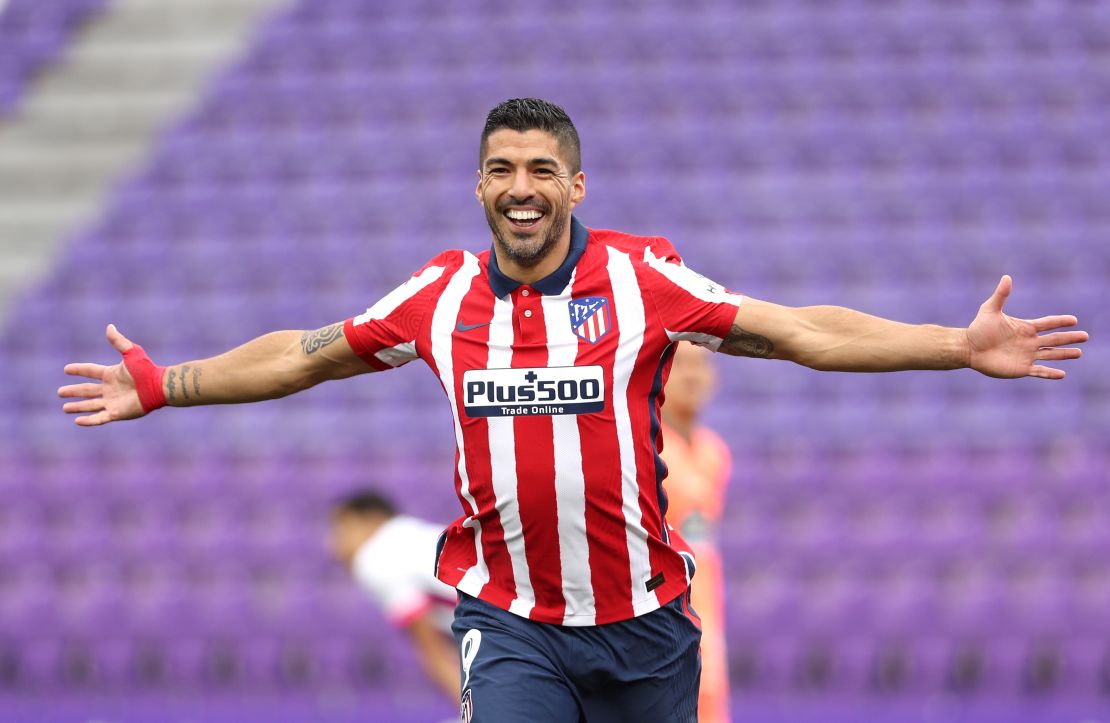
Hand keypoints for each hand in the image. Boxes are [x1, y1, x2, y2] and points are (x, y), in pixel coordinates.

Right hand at [58, 324, 148, 425]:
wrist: (158, 387)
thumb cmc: (146, 370)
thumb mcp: (131, 353)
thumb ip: (118, 341)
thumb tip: (109, 326)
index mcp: (111, 374)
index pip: (91, 371)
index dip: (79, 370)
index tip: (66, 369)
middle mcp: (110, 389)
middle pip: (87, 390)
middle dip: (74, 391)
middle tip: (60, 392)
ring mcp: (113, 402)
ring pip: (90, 405)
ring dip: (78, 407)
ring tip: (65, 408)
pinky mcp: (117, 413)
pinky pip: (99, 418)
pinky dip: (89, 421)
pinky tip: (77, 421)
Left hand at [966, 276, 1087, 379]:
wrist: (968, 349)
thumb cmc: (978, 329)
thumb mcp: (990, 310)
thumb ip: (1001, 295)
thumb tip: (1007, 277)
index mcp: (1025, 328)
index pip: (1047, 324)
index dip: (1060, 321)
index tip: (1074, 320)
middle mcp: (1029, 342)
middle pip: (1054, 339)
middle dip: (1069, 338)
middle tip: (1085, 336)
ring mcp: (1026, 355)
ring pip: (1050, 355)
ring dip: (1064, 354)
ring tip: (1079, 353)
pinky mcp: (1021, 369)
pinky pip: (1039, 371)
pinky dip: (1050, 373)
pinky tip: (1062, 374)